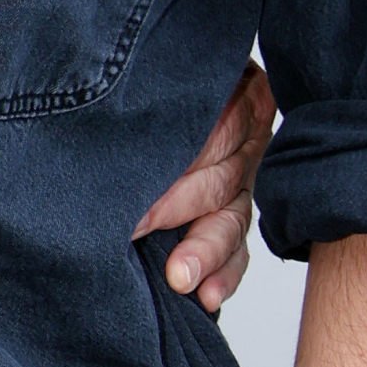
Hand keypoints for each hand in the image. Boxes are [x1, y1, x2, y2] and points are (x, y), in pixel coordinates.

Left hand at [134, 58, 275, 311]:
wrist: (161, 84)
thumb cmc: (156, 80)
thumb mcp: (163, 70)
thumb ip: (155, 86)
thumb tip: (119, 101)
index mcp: (238, 94)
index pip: (216, 131)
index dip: (177, 159)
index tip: (133, 184)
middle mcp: (246, 142)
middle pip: (220, 180)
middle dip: (177, 208)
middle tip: (137, 228)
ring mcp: (243, 183)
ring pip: (231, 221)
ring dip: (205, 252)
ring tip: (180, 277)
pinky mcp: (234, 216)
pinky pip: (238, 251)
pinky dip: (224, 276)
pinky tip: (207, 297)